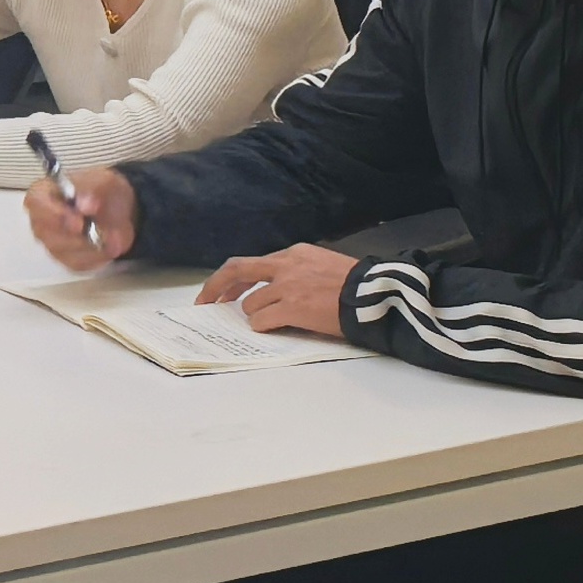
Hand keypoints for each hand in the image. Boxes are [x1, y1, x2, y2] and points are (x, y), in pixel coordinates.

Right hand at [22, 164, 138, 272]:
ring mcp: (51, 242)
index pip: (36, 204)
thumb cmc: (101, 190)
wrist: (116, 207)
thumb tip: (84, 204)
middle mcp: (40, 220)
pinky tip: (106, 244)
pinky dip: (97, 256)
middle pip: (47, 233)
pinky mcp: (67, 259)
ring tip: (111, 234)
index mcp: (42, 193)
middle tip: (99, 231)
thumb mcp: (102, 181)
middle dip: (76, 235)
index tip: (79, 221)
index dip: (55, 214)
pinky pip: (79, 263)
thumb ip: (92, 190)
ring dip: (91, 245)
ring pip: (64, 251)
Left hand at [200, 245, 359, 334]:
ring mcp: (288, 286)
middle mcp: (287, 265)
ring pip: (251, 303)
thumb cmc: (357, 287)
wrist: (377, 297)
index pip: (253, 263)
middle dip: (216, 286)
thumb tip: (274, 291)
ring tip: (268, 323)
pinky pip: (262, 319)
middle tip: (204, 303)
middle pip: (237, 270)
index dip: (233, 279)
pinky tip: (269, 329)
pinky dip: (261, 326)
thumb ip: (298, 271)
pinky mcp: (293, 307)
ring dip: (254, 316)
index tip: (221, 291)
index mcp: (295, 253)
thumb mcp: (324, 265)